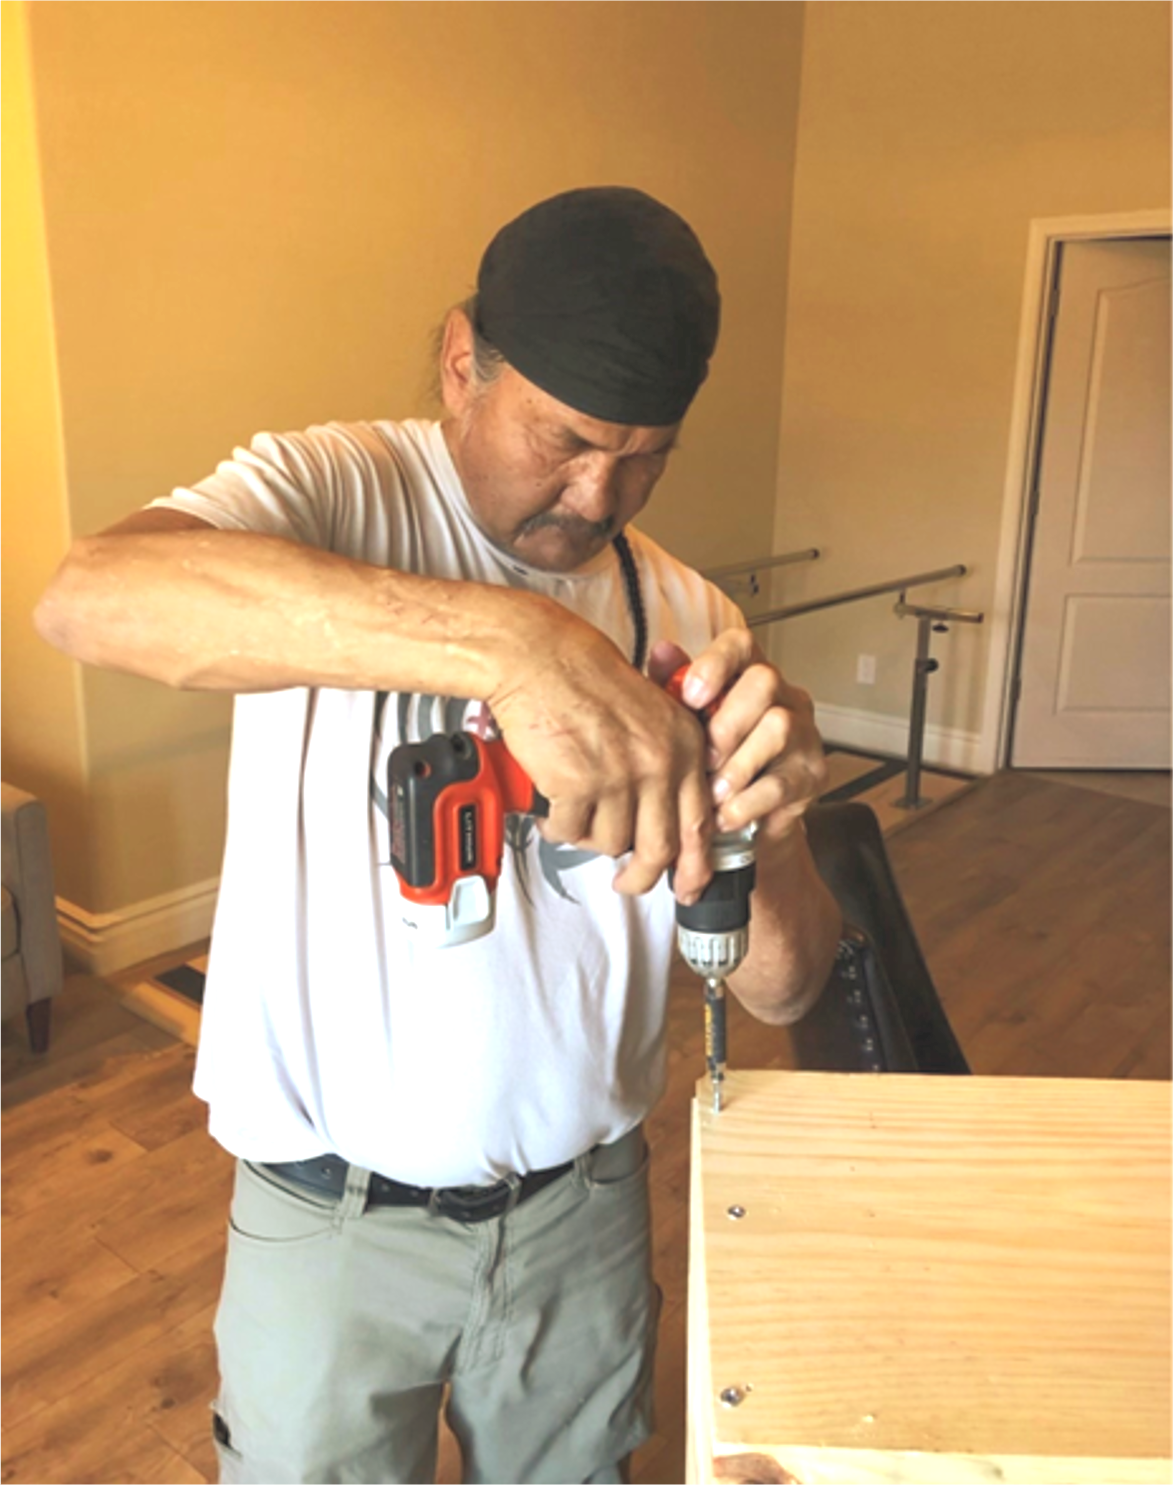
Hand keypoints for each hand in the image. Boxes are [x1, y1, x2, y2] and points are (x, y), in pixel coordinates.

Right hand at [488, 603, 713, 898]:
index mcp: (683, 745)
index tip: (687, 884)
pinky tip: (551, 805)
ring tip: (572, 812)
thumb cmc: (585, 674)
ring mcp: (619, 777)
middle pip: (658, 849)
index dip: (694, 865)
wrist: (540, 656)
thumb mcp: (650, 710)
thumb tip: (661, 816)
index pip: (699, 823)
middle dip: (640, 877)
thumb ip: (665, 759)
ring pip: (609, 842)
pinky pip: (569, 830)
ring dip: (587, 836)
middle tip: (626, 884)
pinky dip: (557, 825)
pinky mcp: (578, 785)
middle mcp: (659, 764)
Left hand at [648, 630, 826, 844]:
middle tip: (703, 757)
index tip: (689, 695)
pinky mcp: (811, 775)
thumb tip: (662, 652)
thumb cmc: (712, 759)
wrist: (743, 820)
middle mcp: (783, 697)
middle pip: (764, 681)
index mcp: (749, 675)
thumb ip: (673, 686)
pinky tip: (723, 815)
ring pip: (778, 728)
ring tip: (711, 791)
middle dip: (726, 722)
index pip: (740, 644)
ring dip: (736, 765)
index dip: (715, 663)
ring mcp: (804, 734)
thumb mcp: (685, 721)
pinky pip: (780, 783)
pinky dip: (745, 803)